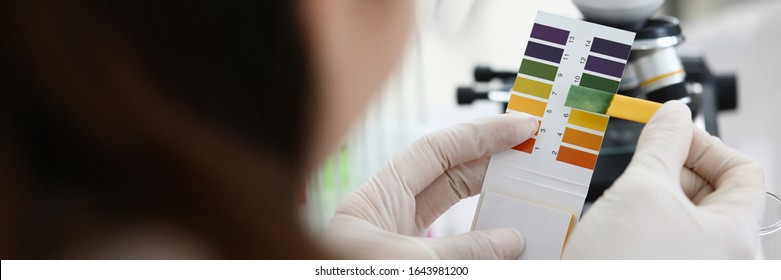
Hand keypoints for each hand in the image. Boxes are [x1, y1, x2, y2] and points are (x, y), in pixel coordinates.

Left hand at [323, 114, 537, 258]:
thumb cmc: (345, 274)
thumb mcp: (407, 263)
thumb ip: (462, 252)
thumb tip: (512, 241)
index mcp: (378, 197)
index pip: (436, 150)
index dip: (481, 134)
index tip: (521, 126)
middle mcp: (390, 215)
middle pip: (451, 176)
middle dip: (493, 166)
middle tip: (535, 159)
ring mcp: (403, 243)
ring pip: (457, 214)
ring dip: (494, 209)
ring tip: (531, 201)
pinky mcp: (416, 265)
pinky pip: (455, 247)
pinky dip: (483, 245)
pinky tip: (509, 244)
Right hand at [563, 101, 765, 258]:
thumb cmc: (619, 267)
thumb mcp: (641, 189)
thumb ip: (663, 143)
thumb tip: (674, 114)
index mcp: (737, 237)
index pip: (743, 170)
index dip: (705, 145)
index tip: (671, 135)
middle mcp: (726, 259)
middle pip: (715, 193)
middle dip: (676, 170)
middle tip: (644, 163)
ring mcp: (697, 269)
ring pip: (687, 217)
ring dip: (657, 195)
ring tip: (627, 198)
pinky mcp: (669, 273)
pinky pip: (670, 239)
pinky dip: (647, 221)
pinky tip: (621, 222)